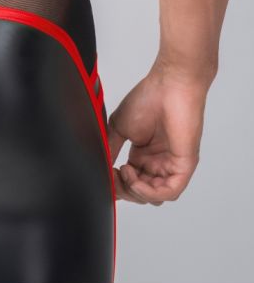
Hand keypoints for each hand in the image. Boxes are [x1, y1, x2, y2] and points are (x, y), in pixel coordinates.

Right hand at [107, 63, 207, 204]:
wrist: (169, 85)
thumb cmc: (148, 99)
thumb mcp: (118, 128)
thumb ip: (110, 149)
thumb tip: (99, 168)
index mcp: (144, 156)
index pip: (129, 182)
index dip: (115, 184)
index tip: (102, 175)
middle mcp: (158, 163)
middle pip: (141, 194)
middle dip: (123, 190)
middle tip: (111, 176)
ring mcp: (172, 165)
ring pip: (155, 197)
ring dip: (135, 191)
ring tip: (123, 172)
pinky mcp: (184, 165)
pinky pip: (168, 191)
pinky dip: (148, 191)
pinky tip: (133, 178)